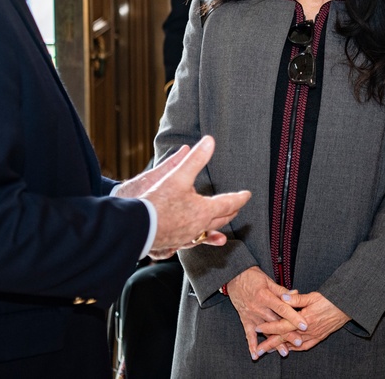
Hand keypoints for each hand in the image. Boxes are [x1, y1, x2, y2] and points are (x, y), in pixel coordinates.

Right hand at [116, 136, 250, 252]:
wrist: (137, 227)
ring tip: (220, 227)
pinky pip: (192, 240)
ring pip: (207, 232)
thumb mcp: (178, 176)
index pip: (229, 203)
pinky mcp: (174, 243)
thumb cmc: (158, 202)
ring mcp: (186, 237)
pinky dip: (198, 237)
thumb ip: (195, 158)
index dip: (240, 198)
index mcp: (204, 210)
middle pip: (221, 220)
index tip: (247, 195)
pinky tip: (193, 236)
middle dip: (230, 213)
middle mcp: (199, 226)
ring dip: (216, 227)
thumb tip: (210, 141)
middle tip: (236, 208)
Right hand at [226, 267, 307, 359]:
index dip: (294, 317)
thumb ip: (281, 290)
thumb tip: (296, 294)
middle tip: (299, 341)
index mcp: (265, 296)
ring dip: (274, 342)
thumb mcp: (268, 280)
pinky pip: (248, 334)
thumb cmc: (253, 276)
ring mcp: (251, 315)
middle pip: (275, 322)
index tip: (304, 324)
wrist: (234, 277)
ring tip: (284, 352)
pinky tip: (255, 355)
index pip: (282, 308)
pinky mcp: (244, 319)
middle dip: (287, 333)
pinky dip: (251, 345)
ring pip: (265, 331)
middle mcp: (258, 307)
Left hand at [256, 291, 348, 352]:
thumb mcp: (312, 296)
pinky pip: (305, 346)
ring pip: (294, 344)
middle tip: (259, 350)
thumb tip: (282, 298)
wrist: (347, 307)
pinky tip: (290, 348)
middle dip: (270, 344)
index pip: (282, 325)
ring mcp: (314, 335)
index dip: (269, 327)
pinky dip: (296, 348)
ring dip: (281, 347)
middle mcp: (308, 330)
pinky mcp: (319, 337)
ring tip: (270, 350)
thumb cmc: (330, 299)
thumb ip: (296, 300)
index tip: (257, 328)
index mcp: (304, 319)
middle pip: (285, 338)